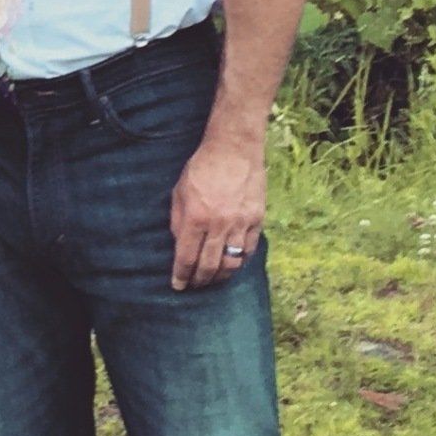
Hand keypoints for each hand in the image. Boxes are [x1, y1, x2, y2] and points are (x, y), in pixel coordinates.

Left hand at [170, 132, 265, 289]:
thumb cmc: (201, 169)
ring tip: (213, 279)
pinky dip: (240, 261)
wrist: (233, 149)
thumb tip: (179, 246)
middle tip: (194, 285)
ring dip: (220, 276)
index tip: (178, 285)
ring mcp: (240, 223)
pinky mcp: (257, 219)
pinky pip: (249, 250)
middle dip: (199, 281)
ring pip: (231, 263)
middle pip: (209, 266)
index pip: (186, 258)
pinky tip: (232, 264)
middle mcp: (219, 224)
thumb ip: (178, 221)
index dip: (181, 276)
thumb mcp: (179, 193)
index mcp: (196, 218)